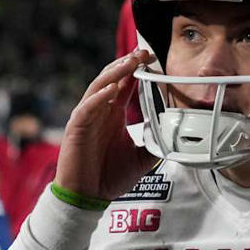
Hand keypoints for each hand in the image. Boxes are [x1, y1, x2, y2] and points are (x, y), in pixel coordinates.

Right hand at [55, 50, 157, 199]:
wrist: (87, 197)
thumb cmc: (109, 177)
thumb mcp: (141, 159)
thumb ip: (155, 143)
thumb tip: (173, 136)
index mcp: (113, 115)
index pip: (125, 85)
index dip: (136, 70)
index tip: (152, 58)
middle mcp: (100, 112)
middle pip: (112, 79)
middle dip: (127, 64)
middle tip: (144, 52)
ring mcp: (87, 118)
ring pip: (98, 87)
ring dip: (114, 73)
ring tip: (130, 62)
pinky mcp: (76, 129)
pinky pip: (87, 108)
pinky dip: (98, 97)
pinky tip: (112, 89)